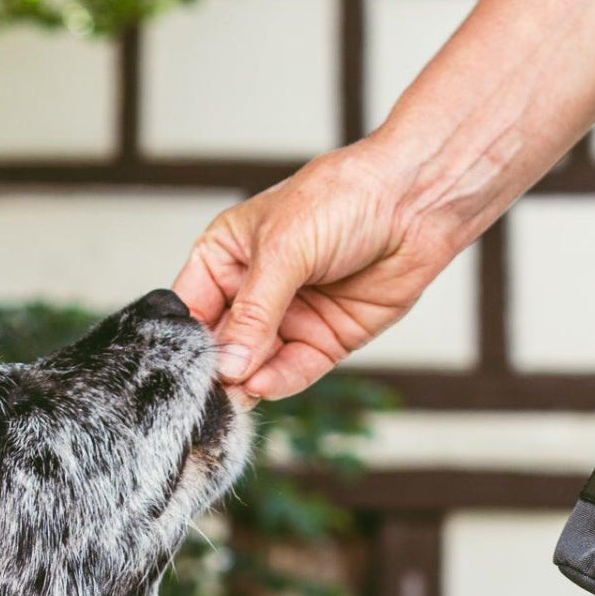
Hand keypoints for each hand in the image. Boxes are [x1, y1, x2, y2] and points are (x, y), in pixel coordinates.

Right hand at [173, 139, 456, 399]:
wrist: (414, 202)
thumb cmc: (343, 199)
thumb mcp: (284, 250)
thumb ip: (254, 312)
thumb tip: (227, 365)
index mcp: (227, 256)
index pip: (191, 308)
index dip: (184, 340)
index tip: (179, 370)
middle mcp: (254, 291)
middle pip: (223, 344)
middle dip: (216, 370)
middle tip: (206, 394)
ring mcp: (290, 318)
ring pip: (257, 364)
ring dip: (246, 382)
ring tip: (234, 396)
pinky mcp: (325, 339)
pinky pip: (295, 369)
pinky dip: (280, 381)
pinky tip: (264, 388)